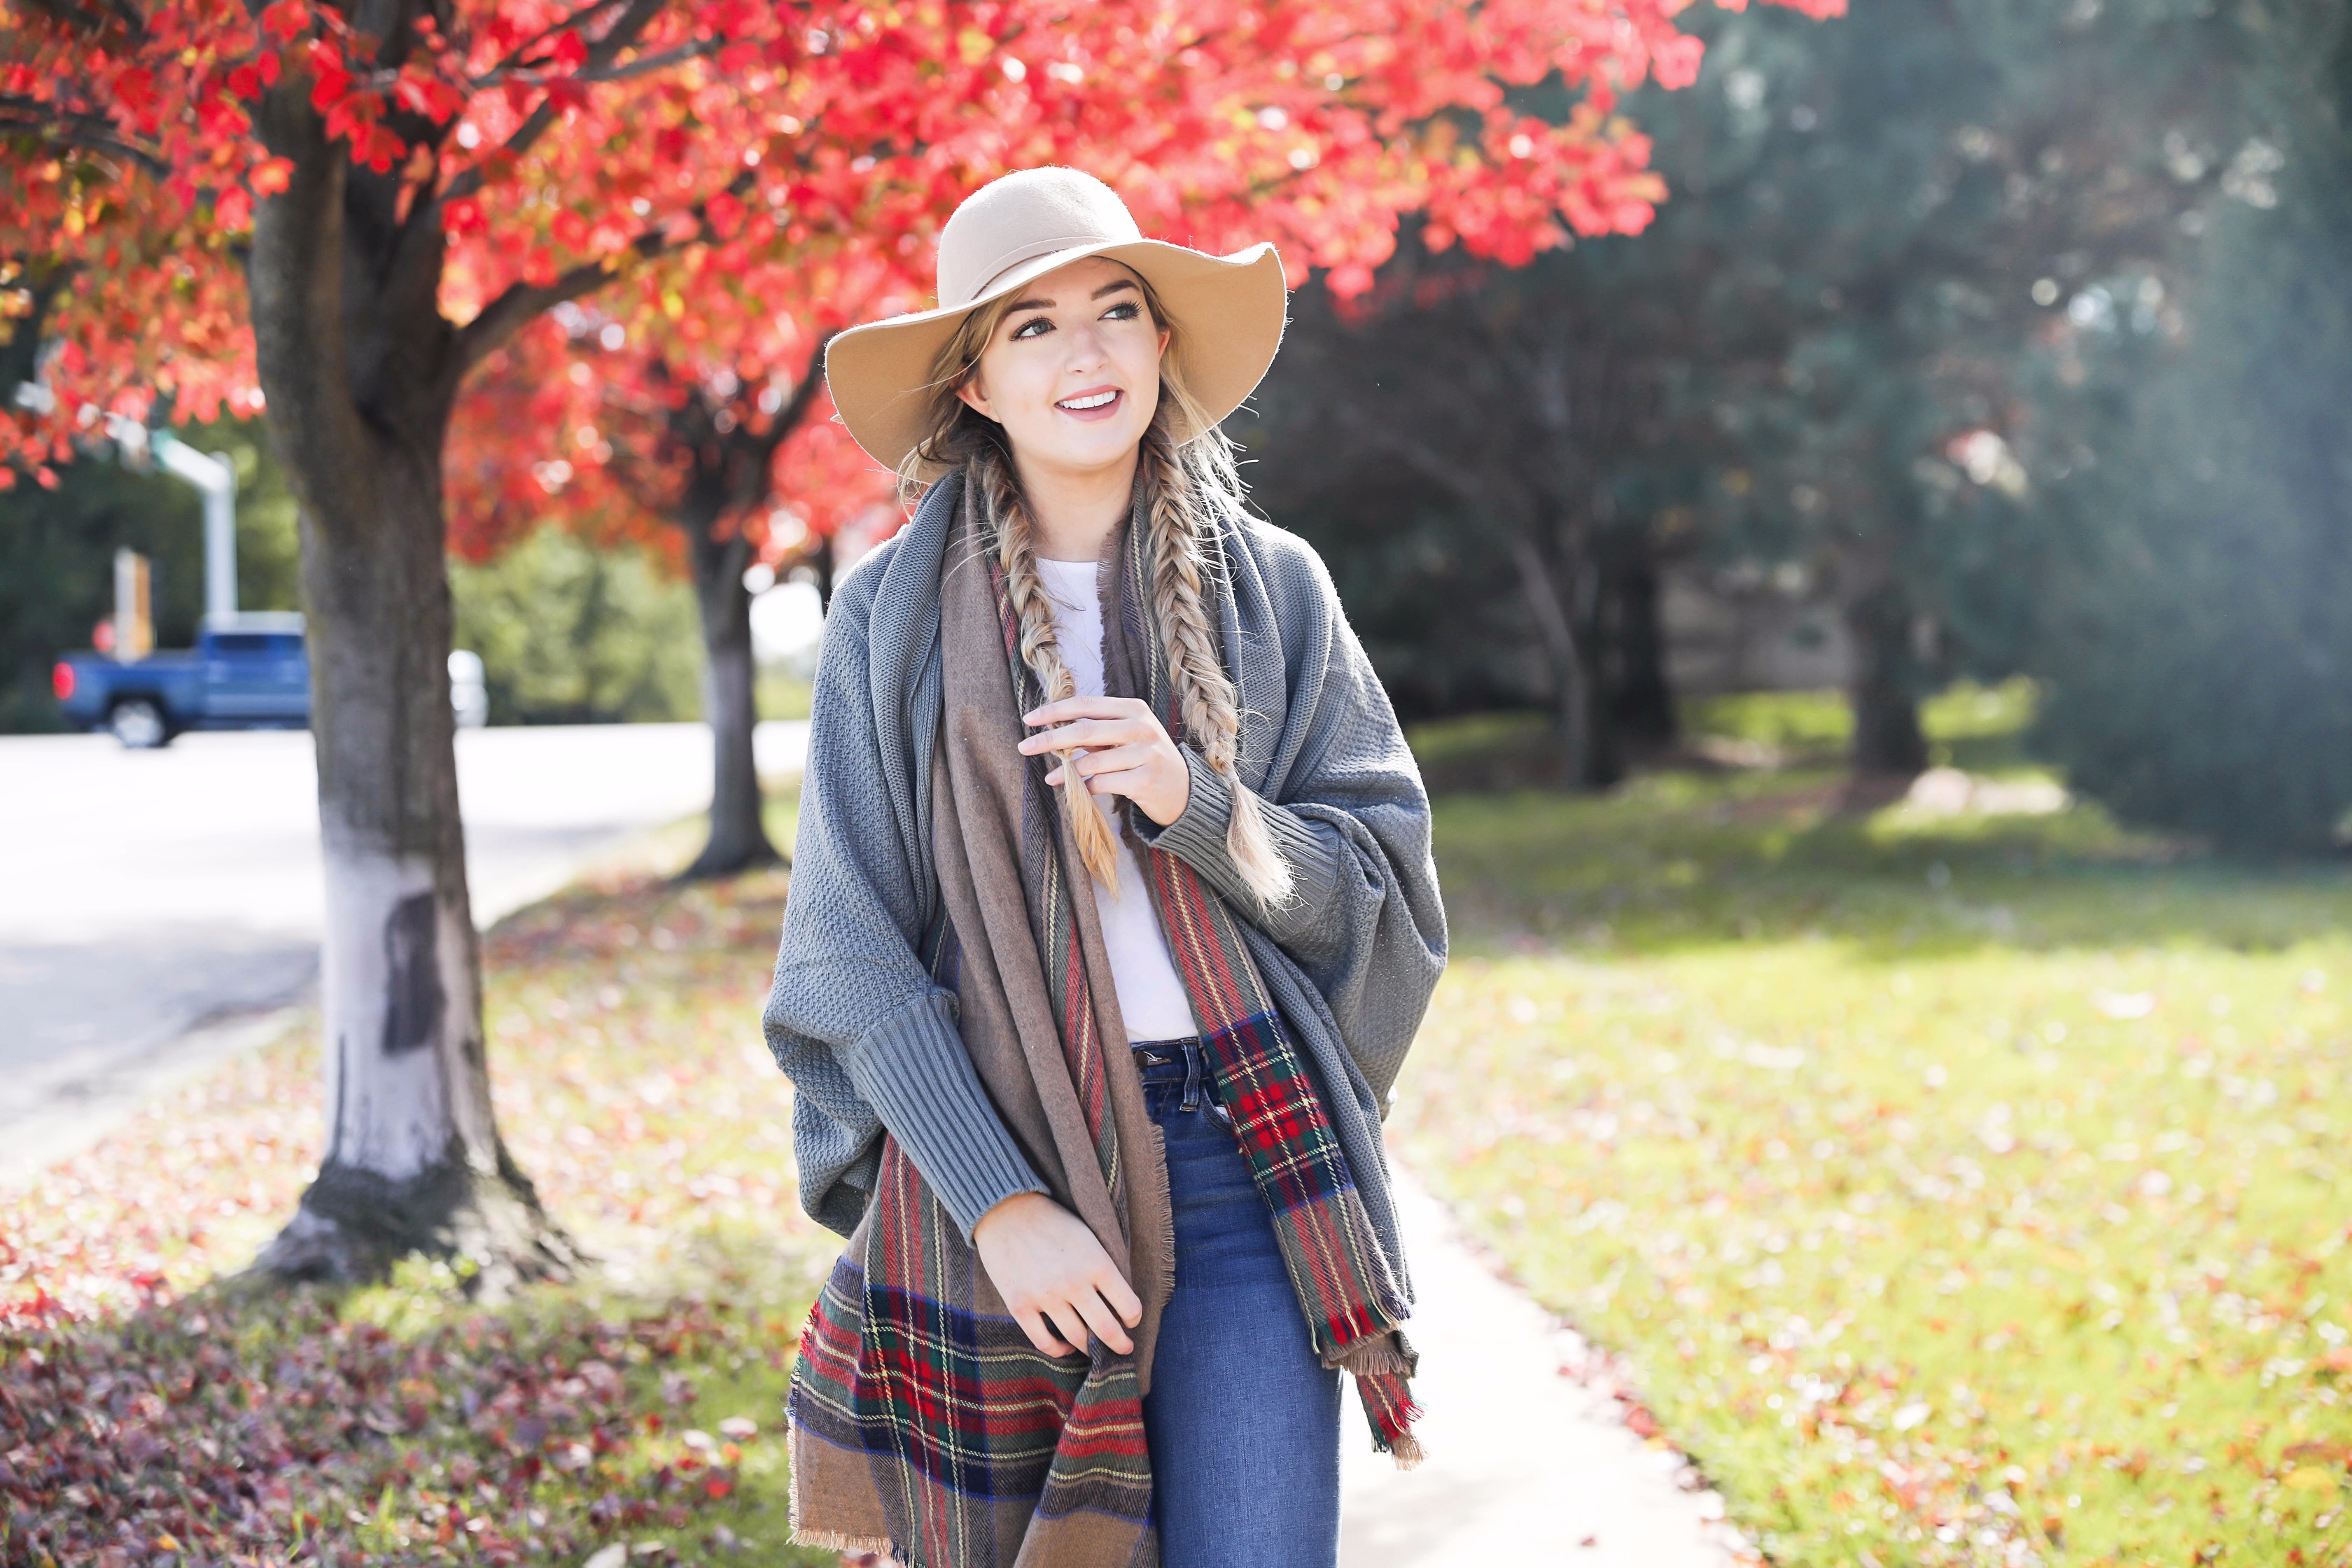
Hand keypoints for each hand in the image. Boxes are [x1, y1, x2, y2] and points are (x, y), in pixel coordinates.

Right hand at [970, 1191, 1142, 1357]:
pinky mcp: (1020, 1305)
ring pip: (1077, 1339)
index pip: (1129, 1306)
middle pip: (1106, 1330)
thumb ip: (1102, 1267)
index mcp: (1097, 1263)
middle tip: (1123, 1348)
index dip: (1134, 1319)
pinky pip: (1044, 1342)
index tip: (1131, 1322)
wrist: (1006, 1210)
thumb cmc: (1052, 1221)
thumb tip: (1117, 1302)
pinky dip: (1059, 1350)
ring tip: (1092, 1347)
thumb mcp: (1088, 1236)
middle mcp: (1074, 1283)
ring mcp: (1045, 1296)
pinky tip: (1065, 1346)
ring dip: (1089, 1348)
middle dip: (1120, 1344)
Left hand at [1016, 695, 1191, 827]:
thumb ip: (1096, 730)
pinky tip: (1074, 790)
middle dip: (1050, 739)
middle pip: (1084, 730)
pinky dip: (1083, 787)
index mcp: (1134, 709)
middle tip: (1024, 746)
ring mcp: (1145, 754)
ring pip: (1091, 761)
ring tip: (1049, 777)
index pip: (1085, 705)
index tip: (1029, 718)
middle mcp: (1141, 727)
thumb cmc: (1146, 759)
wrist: (1183, 790)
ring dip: (1064, 771)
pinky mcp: (1145, 781)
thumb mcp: (1126, 736)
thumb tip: (1051, 729)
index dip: (1054, 710)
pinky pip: (1102, 783)